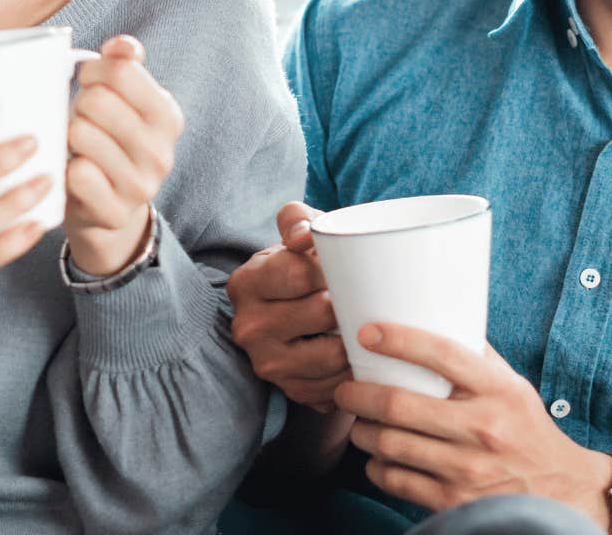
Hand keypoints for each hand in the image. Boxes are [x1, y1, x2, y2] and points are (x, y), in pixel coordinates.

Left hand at [64, 35, 184, 275]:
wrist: (108, 207)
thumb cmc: (108, 138)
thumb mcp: (125, 99)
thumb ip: (124, 64)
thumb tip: (121, 46)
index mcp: (168, 116)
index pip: (122, 71)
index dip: (93, 71)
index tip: (86, 83)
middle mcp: (161, 152)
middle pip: (97, 101)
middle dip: (77, 103)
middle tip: (79, 118)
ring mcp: (141, 186)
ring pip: (81, 134)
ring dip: (67, 135)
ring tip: (75, 145)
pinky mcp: (114, 213)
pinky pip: (78, 175)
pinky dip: (65, 168)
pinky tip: (70, 170)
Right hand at [225, 201, 351, 412]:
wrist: (294, 308)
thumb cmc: (301, 265)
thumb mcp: (296, 234)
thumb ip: (297, 219)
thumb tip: (305, 237)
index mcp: (245, 284)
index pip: (300, 273)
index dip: (333, 268)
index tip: (345, 265)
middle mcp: (248, 327)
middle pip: (321, 312)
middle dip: (348, 300)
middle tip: (363, 292)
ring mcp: (268, 364)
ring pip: (334, 354)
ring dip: (358, 338)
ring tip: (366, 321)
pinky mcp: (292, 391)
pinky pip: (338, 385)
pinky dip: (355, 369)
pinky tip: (360, 351)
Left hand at [334, 323, 611, 524]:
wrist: (559, 491)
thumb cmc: (526, 429)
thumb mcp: (512, 386)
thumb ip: (476, 357)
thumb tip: (431, 316)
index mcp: (498, 390)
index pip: (442, 355)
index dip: (399, 340)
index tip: (367, 333)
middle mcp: (483, 428)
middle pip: (400, 405)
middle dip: (357, 394)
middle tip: (344, 388)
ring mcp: (467, 469)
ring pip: (390, 444)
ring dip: (362, 431)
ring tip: (358, 422)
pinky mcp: (453, 502)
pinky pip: (395, 480)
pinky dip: (376, 467)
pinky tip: (378, 457)